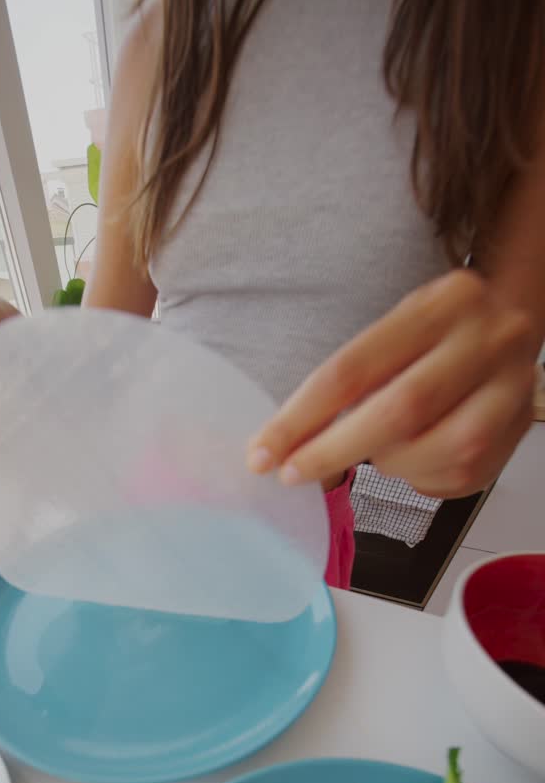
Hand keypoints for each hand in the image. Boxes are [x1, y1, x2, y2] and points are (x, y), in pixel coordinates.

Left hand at [249, 270, 537, 497]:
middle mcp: (486, 339)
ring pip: (436, 449)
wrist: (512, 329)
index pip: (355, 368)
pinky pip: (460, 474)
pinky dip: (422, 478)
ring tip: (380, 453)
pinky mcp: (518, 429)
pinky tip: (416, 462)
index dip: (303, 418)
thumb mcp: (396, 333)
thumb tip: (288, 442)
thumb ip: (351, 381)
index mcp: (442, 303)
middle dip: (336, 450)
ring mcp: (510, 386)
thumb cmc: (436, 338)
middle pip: (400, 410)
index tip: (265, 452)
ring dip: (392, 464)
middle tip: (296, 474)